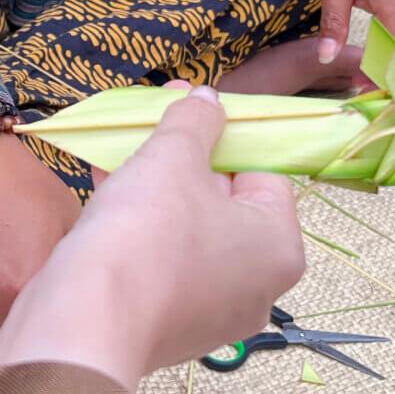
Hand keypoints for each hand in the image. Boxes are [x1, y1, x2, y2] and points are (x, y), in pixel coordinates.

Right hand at [0, 86, 304, 389]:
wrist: (83, 324)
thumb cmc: (147, 234)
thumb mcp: (174, 157)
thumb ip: (196, 122)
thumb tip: (207, 100)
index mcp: (281, 246)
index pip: (266, 175)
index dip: (230, 139)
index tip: (199, 118)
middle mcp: (258, 284)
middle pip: (227, 202)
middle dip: (188, 161)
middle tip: (161, 126)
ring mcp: (214, 309)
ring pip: (190, 229)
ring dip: (159, 188)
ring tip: (130, 149)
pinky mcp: (169, 323)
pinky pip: (164, 259)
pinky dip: (141, 225)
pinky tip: (110, 186)